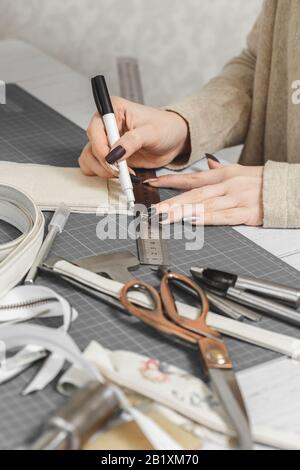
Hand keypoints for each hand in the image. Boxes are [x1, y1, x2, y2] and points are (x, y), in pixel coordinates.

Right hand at [79, 97, 189, 177]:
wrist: (174, 140)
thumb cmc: (166, 128)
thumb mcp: (152, 132)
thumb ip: (132, 141)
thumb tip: (114, 154)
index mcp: (114, 110)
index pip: (95, 129)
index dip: (101, 147)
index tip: (112, 160)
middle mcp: (106, 125)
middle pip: (91, 146)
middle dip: (105, 162)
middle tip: (122, 170)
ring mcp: (106, 142)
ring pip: (89, 159)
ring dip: (103, 170)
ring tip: (124, 173)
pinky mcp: (110, 156)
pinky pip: (95, 167)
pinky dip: (104, 174)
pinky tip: (121, 175)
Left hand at [149, 159, 263, 225]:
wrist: (292, 188)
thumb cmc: (266, 181)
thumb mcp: (242, 170)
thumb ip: (222, 169)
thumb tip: (208, 161)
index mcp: (225, 174)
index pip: (193, 177)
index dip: (171, 181)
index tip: (152, 184)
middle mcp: (229, 184)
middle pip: (195, 194)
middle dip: (172, 202)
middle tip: (155, 210)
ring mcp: (238, 198)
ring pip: (205, 205)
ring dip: (183, 212)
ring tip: (166, 218)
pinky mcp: (248, 213)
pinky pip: (224, 216)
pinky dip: (207, 218)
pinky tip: (192, 221)